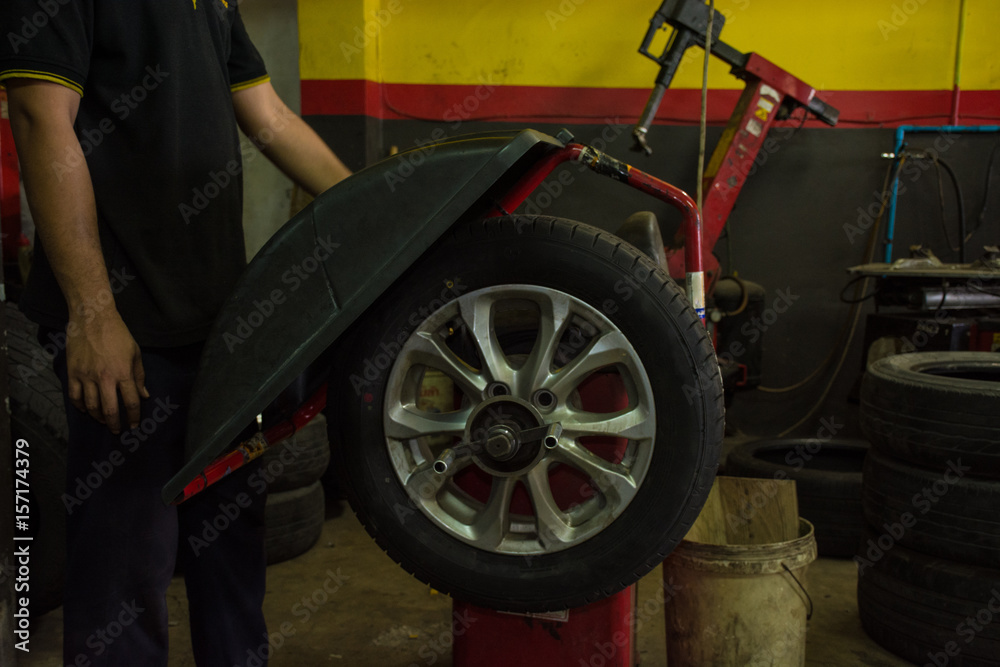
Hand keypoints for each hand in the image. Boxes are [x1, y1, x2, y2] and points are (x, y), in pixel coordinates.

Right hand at [65, 311, 149, 433]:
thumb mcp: (135, 353)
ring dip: (98, 417)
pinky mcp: (72, 373)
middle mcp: (104, 378)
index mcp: (123, 373)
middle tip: (117, 430)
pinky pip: (74, 397)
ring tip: (103, 420)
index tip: (135, 425)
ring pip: (91, 406)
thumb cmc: (118, 334)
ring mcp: (86, 376)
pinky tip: (86, 409)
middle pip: (110, 410)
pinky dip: (80, 406)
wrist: (92, 318)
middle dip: (115, 424)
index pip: (131, 402)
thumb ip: (139, 376)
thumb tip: (144, 395)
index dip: (134, 417)